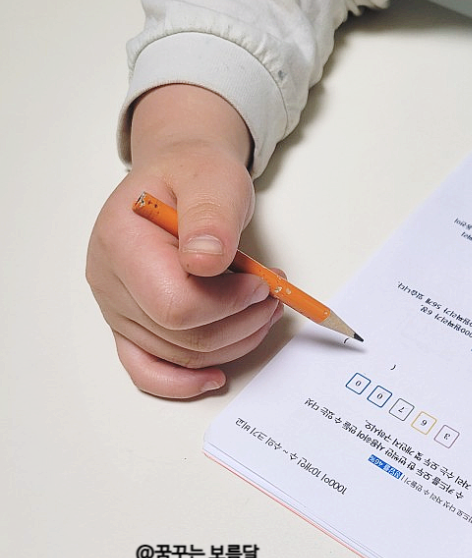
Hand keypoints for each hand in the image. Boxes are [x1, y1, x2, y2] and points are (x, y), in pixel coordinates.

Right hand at [86, 85, 281, 397]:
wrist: (180, 177)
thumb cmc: (194, 176)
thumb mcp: (213, 178)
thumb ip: (211, 216)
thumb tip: (206, 260)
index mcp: (121, 242)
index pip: (176, 305)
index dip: (228, 304)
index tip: (261, 283)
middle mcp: (111, 283)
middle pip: (183, 337)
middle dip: (241, 322)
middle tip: (273, 294)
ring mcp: (119, 310)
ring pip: (181, 356)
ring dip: (234, 341)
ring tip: (263, 308)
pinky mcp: (132, 327)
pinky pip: (148, 371)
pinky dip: (183, 382)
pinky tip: (216, 376)